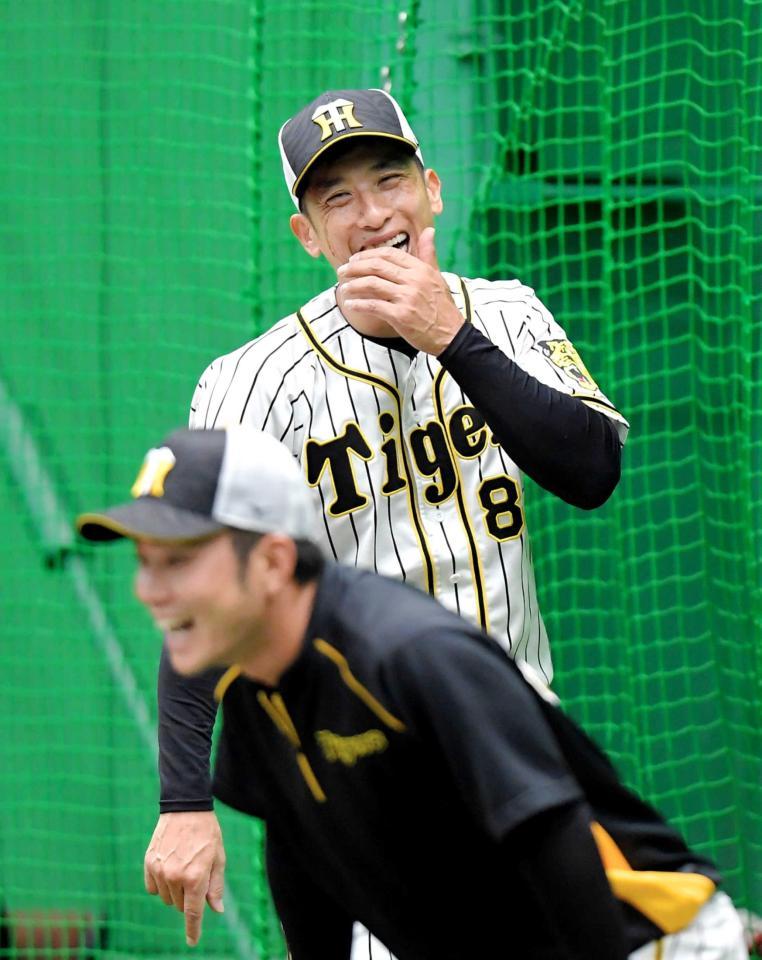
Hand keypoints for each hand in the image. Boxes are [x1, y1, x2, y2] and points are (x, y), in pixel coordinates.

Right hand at [144, 811, 225, 946]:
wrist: (186, 807)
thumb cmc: (207, 833)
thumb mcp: (218, 858)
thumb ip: (216, 886)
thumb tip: (216, 910)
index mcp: (196, 877)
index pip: (193, 913)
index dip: (193, 930)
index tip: (192, 942)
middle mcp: (176, 877)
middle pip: (180, 906)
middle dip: (189, 898)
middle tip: (196, 876)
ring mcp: (160, 870)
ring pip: (167, 898)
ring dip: (175, 891)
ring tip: (184, 867)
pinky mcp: (149, 863)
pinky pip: (153, 888)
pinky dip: (161, 885)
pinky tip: (169, 868)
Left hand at [337, 227, 463, 355]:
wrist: (451, 334)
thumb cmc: (442, 307)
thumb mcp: (437, 277)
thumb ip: (428, 254)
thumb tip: (429, 230)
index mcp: (420, 269)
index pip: (388, 254)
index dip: (367, 255)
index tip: (354, 259)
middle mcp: (413, 280)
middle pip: (376, 266)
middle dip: (355, 267)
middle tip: (342, 271)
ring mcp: (407, 298)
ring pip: (372, 284)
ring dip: (353, 285)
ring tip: (343, 288)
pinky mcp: (401, 316)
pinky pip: (373, 306)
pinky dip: (359, 304)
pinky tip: (350, 304)